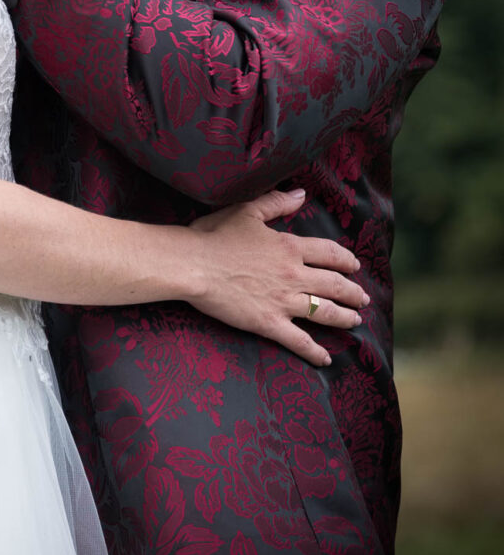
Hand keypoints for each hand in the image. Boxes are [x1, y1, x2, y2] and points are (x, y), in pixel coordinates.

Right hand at [186, 189, 367, 366]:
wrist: (193, 265)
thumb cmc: (214, 236)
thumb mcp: (246, 211)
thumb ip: (276, 202)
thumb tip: (301, 194)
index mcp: (288, 247)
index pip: (329, 253)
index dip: (345, 260)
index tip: (354, 265)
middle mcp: (293, 275)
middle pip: (334, 285)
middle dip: (353, 293)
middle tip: (363, 299)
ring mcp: (283, 301)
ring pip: (324, 312)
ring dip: (344, 318)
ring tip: (355, 321)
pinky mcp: (269, 323)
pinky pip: (299, 341)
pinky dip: (314, 352)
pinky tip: (326, 360)